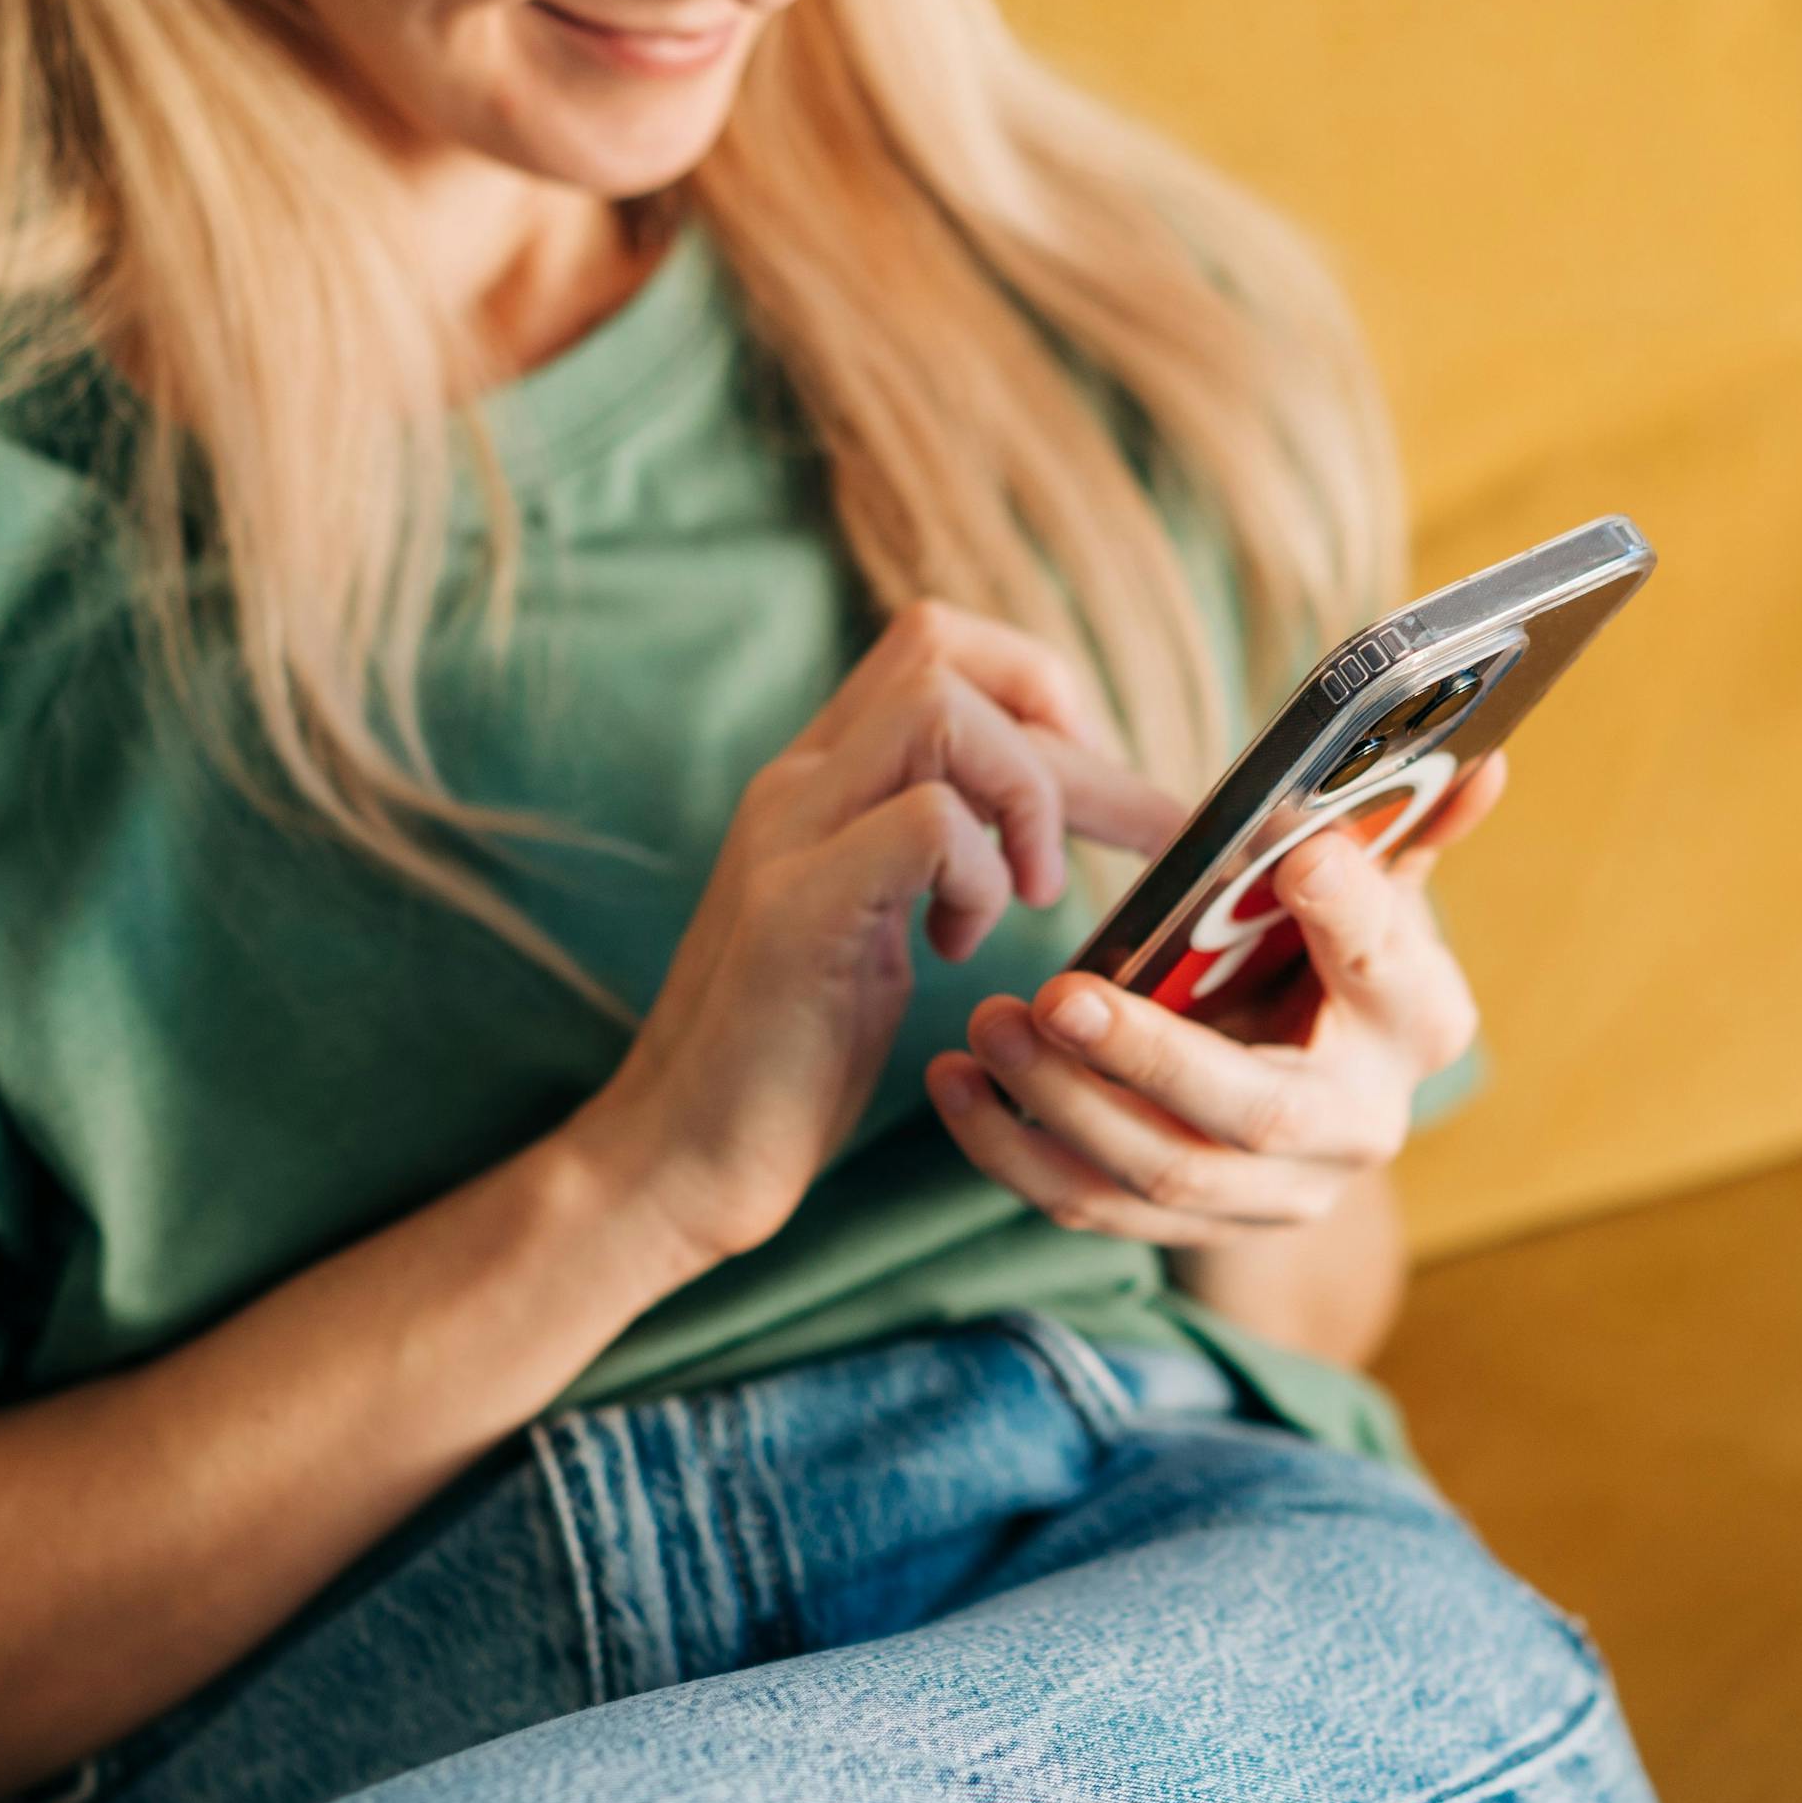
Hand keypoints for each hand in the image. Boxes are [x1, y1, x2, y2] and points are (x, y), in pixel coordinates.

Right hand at [565, 603, 1187, 1268]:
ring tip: (1034, 894)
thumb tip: (1049, 820)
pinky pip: (926, 822)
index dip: (1040, 694)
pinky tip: (957, 945)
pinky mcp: (795, 911)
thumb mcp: (876, 929)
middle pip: (942, 646)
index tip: (1091, 790)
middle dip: (1063, 731)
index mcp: (820, 781)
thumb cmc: (790, 1062)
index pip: (938, 645)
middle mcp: (797, 784)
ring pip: (939, 707)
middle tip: (1122, 837)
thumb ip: (928, 856)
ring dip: (1027, 795)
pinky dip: (982, 875)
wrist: (679, 1157)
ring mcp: (787, 838)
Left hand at [924, 750, 1503, 1244]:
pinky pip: (1090, 1206)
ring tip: (986, 1028)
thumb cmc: (1328, 957)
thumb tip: (1482, 758)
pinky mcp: (1190, 1228)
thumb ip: (1405, 826)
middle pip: (1253, 1110)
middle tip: (1055, 994)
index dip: (1350, 917)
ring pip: (1160, 1175)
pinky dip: (1011, 1153)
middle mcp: (1359, 1127)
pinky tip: (955, 1086)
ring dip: (1061, 1107)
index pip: (1391, 970)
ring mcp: (1274, 1195)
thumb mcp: (1374, 890)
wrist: (1310, 1089)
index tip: (1293, 856)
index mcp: (1417, 1023)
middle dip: (1148, 1056)